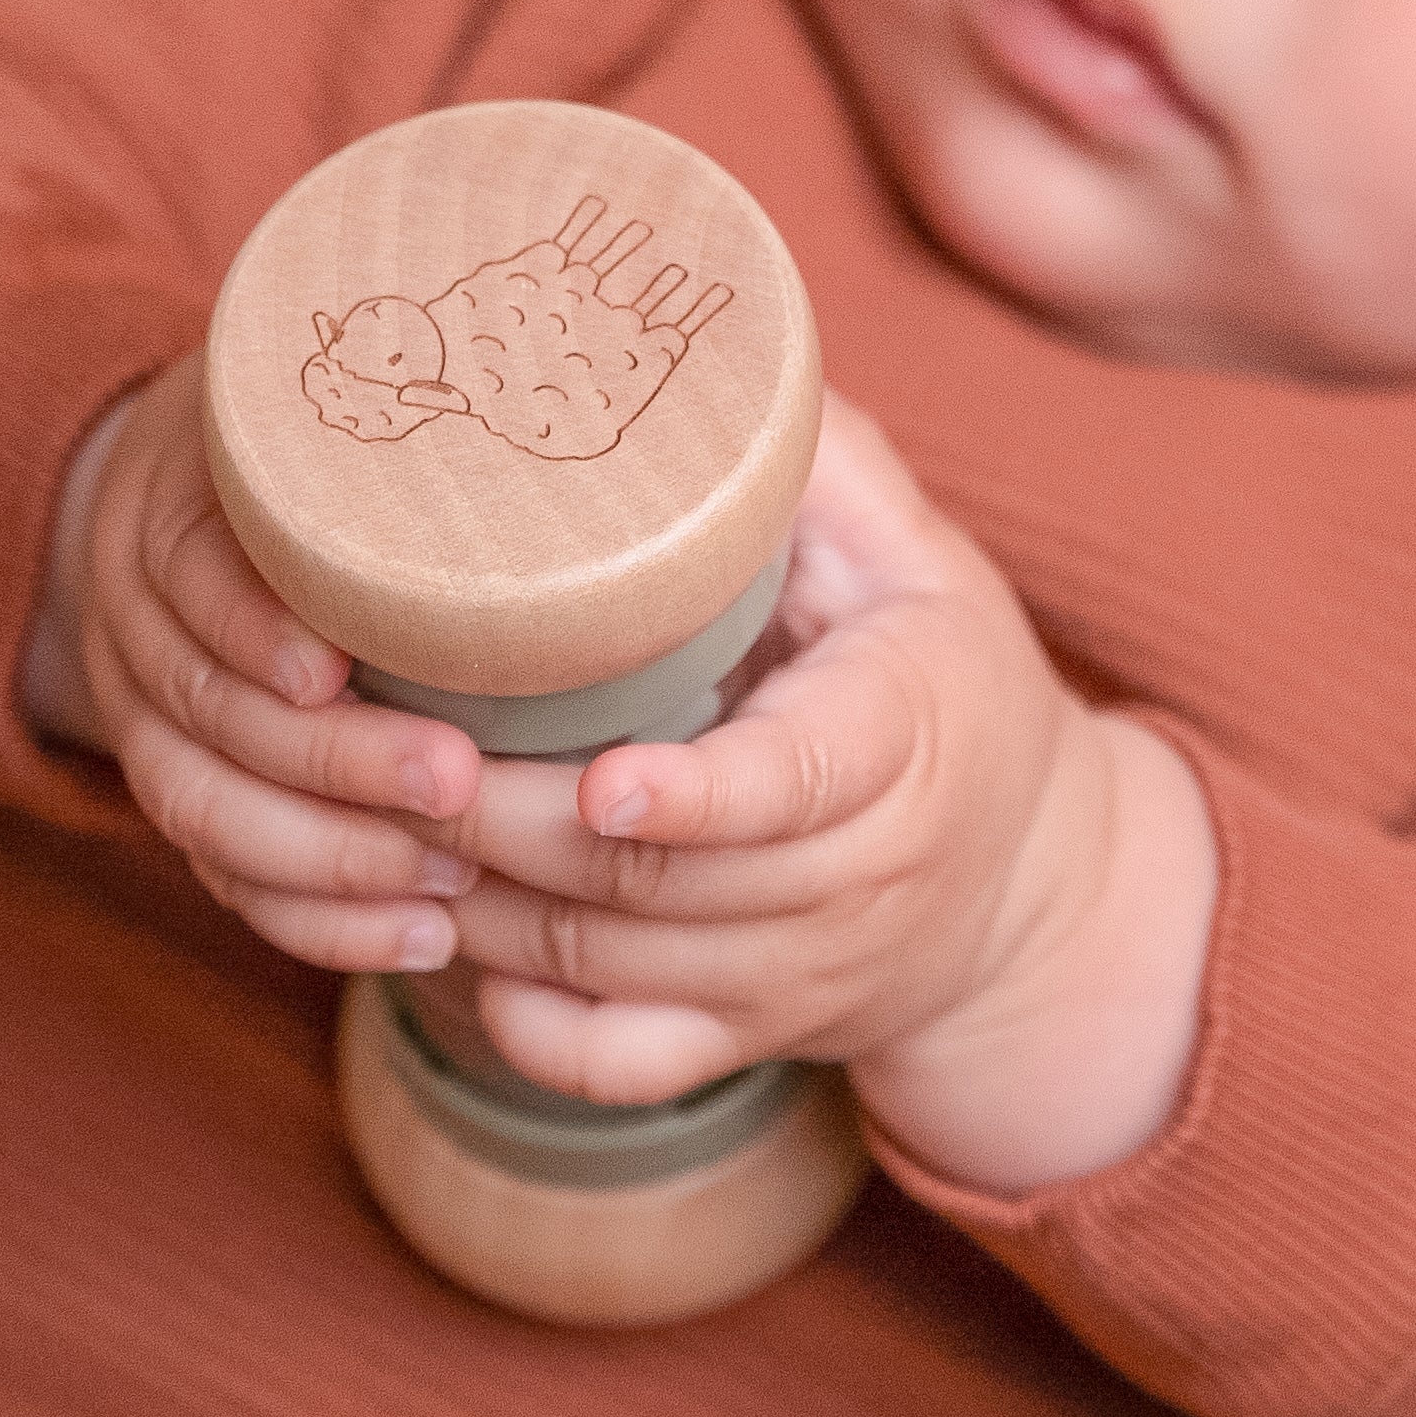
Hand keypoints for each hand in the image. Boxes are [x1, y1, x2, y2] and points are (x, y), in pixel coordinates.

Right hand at [20, 355, 488, 970]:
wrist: (185, 506)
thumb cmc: (316, 455)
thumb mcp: (330, 408)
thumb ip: (417, 420)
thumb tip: (598, 415)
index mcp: (175, 507)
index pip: (192, 571)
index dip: (251, 626)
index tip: (332, 666)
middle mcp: (141, 619)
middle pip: (208, 710)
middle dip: (332, 764)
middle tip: (458, 786)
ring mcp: (150, 718)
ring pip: (206, 811)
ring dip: (333, 860)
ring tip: (455, 881)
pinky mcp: (189, 795)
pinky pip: (229, 878)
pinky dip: (321, 921)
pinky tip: (423, 937)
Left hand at [437, 400, 1218, 1193]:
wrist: (1032, 881)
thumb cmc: (944, 678)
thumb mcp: (922, 558)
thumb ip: (827, 467)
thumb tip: (711, 351)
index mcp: (902, 738)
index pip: (797, 786)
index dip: (696, 793)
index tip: (602, 778)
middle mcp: (857, 878)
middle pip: (664, 883)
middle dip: (514, 828)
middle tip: (399, 754)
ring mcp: (798, 975)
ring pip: (616, 968)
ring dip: (486, 907)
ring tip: (384, 821)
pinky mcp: (748, 1038)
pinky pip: (618, 1065)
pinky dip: (525, 1024)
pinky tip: (453, 946)